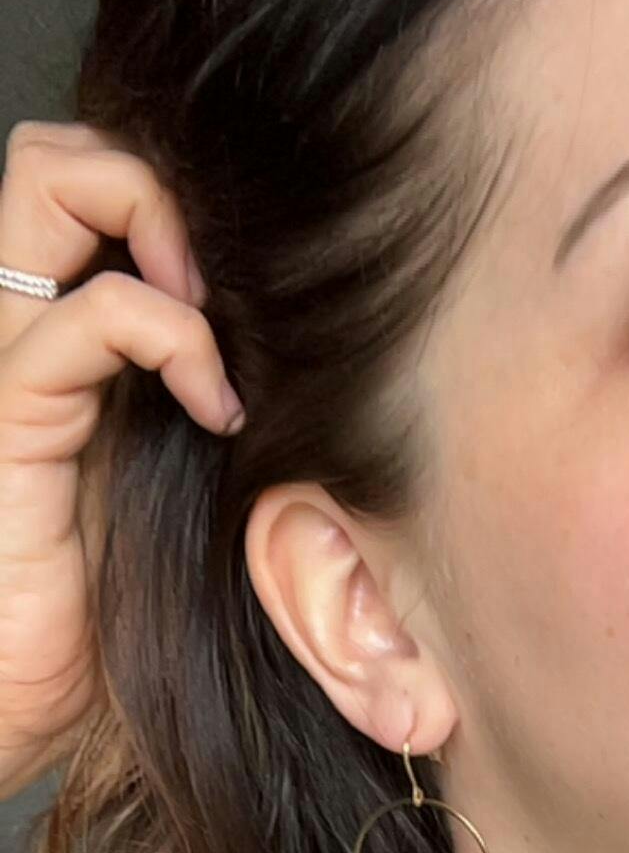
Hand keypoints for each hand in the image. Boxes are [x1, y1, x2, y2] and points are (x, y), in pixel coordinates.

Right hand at [0, 120, 244, 795]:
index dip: (181, 195)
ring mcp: (11, 359)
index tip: (266, 283)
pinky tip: (219, 411)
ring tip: (218, 324)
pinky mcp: (9, 413)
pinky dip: (173, 337)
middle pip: (61, 148)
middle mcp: (28, 326)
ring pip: (50, 175)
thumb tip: (369, 366)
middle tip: (228, 279)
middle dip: (156, 177)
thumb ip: (244, 410)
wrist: (25, 705)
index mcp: (70, 338)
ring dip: (156, 218)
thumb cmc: (121, 615)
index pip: (101, 181)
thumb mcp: (205, 490)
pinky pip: (89, 313)